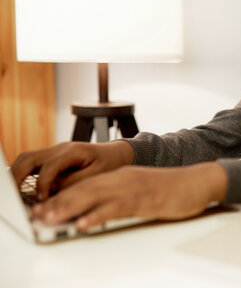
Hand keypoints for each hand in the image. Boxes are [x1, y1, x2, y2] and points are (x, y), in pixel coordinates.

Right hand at [11, 141, 134, 199]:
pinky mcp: (54, 157)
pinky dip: (25, 174)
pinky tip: (23, 189)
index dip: (42, 184)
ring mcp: (55, 151)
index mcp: (73, 151)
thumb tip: (53, 190)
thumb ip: (76, 182)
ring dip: (17, 175)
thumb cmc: (111, 163)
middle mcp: (61, 148)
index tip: (42, 200)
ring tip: (13, 194)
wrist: (118, 153)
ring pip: (27, 158)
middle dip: (17, 177)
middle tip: (12, 196)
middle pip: (29, 158)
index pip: (49, 166)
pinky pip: (33, 163)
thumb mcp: (98, 175)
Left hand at [31, 162, 227, 229]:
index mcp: (122, 176)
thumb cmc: (172, 188)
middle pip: (84, 189)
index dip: (62, 196)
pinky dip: (97, 216)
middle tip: (39, 215)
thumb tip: (99, 211)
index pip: (85, 185)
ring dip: (71, 208)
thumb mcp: (142, 189)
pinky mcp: (144, 199)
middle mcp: (123, 178)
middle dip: (59, 202)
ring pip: (95, 197)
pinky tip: (84, 223)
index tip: (44, 208)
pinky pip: (116, 208)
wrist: (198, 181)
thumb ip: (122, 196)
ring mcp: (134, 188)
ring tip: (51, 219)